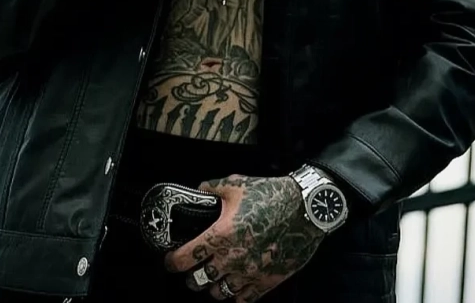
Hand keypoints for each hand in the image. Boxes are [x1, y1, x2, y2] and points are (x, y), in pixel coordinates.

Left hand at [164, 174, 323, 301]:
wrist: (304, 209)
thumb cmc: (269, 195)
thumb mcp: (236, 183)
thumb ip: (212, 188)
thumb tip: (198, 191)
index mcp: (221, 235)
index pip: (187, 257)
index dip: (173, 261)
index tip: (169, 261)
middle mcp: (232, 259)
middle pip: (199, 281)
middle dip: (192, 277)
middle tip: (192, 271)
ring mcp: (249, 273)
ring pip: (219, 294)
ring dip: (213, 287)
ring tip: (213, 278)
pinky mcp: (266, 282)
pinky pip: (243, 300)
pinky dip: (235, 295)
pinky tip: (234, 285)